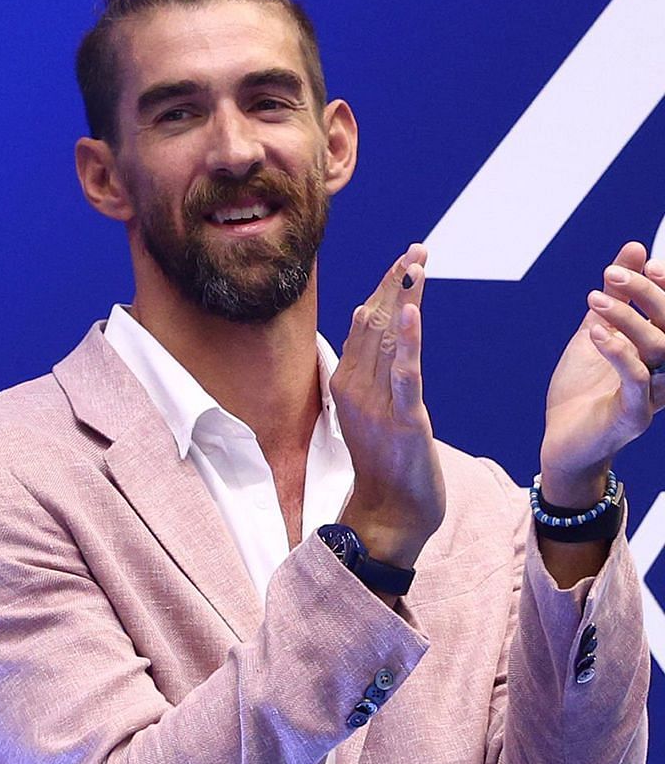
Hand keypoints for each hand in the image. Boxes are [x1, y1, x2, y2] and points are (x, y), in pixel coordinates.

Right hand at [330, 243, 444, 567]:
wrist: (389, 513)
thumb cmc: (384, 465)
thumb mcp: (370, 413)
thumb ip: (368, 374)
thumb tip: (364, 330)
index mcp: (345, 384)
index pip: (362, 325)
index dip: (383, 290)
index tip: (403, 260)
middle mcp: (356, 389)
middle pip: (373, 324)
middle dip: (395, 284)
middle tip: (416, 249)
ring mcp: (377, 404)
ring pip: (388, 341)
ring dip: (403, 299)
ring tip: (417, 265)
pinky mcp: (404, 421)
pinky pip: (405, 375)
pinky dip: (408, 342)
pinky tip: (411, 312)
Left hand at [540, 241, 664, 505]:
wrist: (563, 445)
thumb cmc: (582, 391)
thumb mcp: (596, 334)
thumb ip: (616, 298)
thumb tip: (632, 250)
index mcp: (660, 352)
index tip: (643, 262)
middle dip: (647, 295)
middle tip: (612, 273)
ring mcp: (654, 395)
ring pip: (659, 349)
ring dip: (628, 319)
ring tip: (594, 300)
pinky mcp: (634, 415)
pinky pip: (636, 379)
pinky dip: (619, 352)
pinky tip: (597, 333)